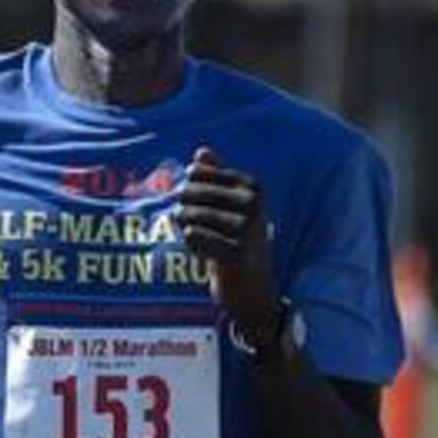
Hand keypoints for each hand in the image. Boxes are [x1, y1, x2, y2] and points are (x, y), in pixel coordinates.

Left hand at [179, 146, 278, 346]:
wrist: (252, 286)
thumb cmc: (237, 240)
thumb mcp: (231, 206)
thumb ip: (217, 177)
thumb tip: (202, 152)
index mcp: (252, 186)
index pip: (196, 172)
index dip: (187, 189)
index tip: (199, 205)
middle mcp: (254, 203)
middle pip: (189, 193)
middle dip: (183, 210)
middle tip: (192, 225)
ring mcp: (247, 229)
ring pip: (188, 216)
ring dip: (186, 229)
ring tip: (199, 238)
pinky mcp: (237, 253)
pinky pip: (192, 237)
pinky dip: (191, 245)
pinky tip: (204, 254)